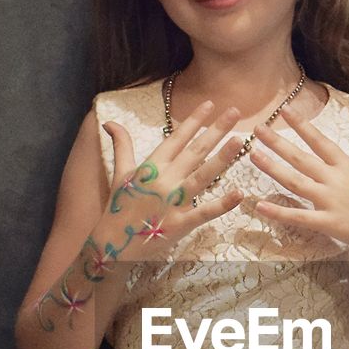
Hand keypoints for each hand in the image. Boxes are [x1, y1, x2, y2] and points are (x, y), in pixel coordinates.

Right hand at [101, 100, 244, 261]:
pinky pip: (204, 212)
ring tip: (239, 142)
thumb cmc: (119, 208)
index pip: (176, 138)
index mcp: (151, 166)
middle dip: (215, 131)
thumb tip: (110, 122)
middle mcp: (164, 180)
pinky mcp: (180, 224)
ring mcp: (173, 202)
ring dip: (221, 159)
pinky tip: (239, 193)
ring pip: (201, 176)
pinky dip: (222, 204)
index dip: (194, 120)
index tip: (210, 104)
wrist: (111, 244)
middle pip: (194, 152)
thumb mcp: (120, 173)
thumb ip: (121, 145)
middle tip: (235, 112)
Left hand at [247, 108, 348, 258]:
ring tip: (253, 155)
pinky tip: (260, 205)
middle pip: (300, 157)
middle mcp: (334, 179)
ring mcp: (329, 201)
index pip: (320, 140)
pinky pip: (299, 217)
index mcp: (346, 165)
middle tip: (257, 129)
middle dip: (278, 142)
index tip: (284, 110)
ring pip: (295, 181)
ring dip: (272, 168)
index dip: (301, 124)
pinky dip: (279, 211)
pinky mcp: (327, 223)